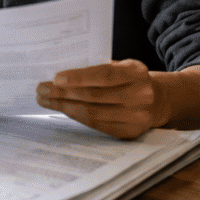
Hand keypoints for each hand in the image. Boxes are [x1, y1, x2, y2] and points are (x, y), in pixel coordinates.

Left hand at [35, 59, 169, 139]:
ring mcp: (136, 117)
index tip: (55, 78)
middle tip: (41, 89)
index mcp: (136, 73)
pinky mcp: (129, 132)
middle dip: (63, 93)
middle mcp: (140, 96)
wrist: (158, 100)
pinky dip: (76, 116)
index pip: (103, 75)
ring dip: (64, 106)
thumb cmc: (130, 79)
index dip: (78, 77)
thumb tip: (61, 74)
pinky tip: (63, 109)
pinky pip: (96, 125)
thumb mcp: (121, 66)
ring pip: (92, 113)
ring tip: (46, 100)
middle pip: (93, 96)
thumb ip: (98, 67)